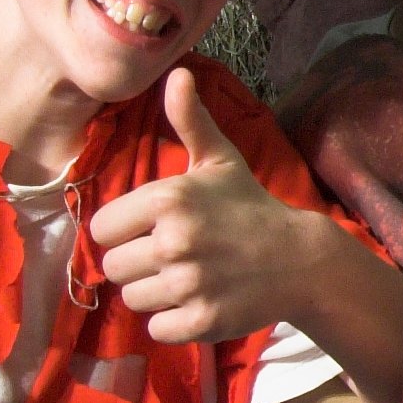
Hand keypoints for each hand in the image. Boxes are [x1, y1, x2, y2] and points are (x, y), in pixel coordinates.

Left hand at [92, 67, 317, 341]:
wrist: (299, 258)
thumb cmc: (249, 207)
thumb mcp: (219, 160)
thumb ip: (190, 120)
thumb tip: (176, 73)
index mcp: (169, 199)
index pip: (102, 229)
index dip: (125, 232)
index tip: (154, 230)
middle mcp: (174, 241)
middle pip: (112, 269)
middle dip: (138, 266)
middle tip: (174, 258)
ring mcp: (189, 284)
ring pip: (132, 300)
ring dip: (154, 294)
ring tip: (186, 280)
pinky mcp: (201, 321)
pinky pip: (156, 330)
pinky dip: (173, 322)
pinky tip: (197, 303)